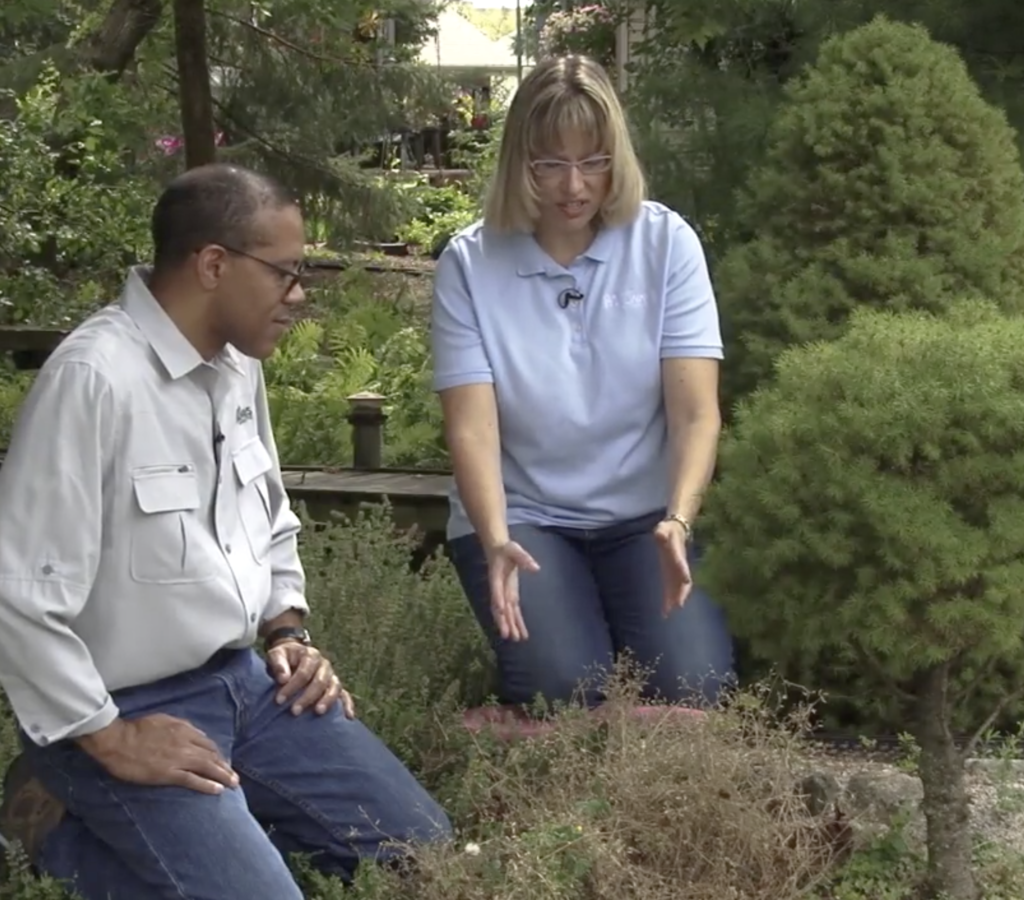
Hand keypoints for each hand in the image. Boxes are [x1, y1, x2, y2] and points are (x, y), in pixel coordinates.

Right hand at [76, 714, 238, 795]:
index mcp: (184, 729)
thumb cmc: (136, 729)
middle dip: (224, 766)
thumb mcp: (163, 720)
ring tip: (233, 784)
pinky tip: (218, 790)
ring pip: (207, 767)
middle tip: (234, 777)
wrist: (117, 740)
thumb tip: (194, 734)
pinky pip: (192, 780)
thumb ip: (180, 726)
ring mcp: (178, 759)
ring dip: (223, 776)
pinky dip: (207, 785)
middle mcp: (186, 743)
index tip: (222, 761)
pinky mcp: (168, 773)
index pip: (207, 743)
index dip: (217, 753)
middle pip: (211, 755)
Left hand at [266, 640, 354, 718]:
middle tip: (294, 711)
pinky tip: (348, 717)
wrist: (292, 657)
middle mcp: (324, 665)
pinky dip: (347, 705)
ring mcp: (332, 676)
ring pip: (335, 688)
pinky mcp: (336, 686)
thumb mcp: (277, 654)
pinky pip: (345, 695)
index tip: (279, 700)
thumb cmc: (284, 658)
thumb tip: (283, 679)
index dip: (292, 686)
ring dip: (327, 700)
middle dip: (307, 697)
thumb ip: (278, 663)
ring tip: (318, 712)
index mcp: (311, 655)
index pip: (304, 672)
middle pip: (320, 681)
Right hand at [486, 540, 539, 641]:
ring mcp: (504, 593)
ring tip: (516, 639)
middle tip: (508, 635)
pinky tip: (518, 632)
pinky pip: (511, 610)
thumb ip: (524, 559)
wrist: (498, 550)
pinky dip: (515, 621)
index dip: (499, 600)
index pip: (497, 590)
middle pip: (500, 607)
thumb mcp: (516, 550)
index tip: (502, 611)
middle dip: (504, 621)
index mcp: (497, 577)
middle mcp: (499, 588)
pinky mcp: (509, 594)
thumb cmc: (506, 549)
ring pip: (506, 612)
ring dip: (509, 625)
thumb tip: (536, 568)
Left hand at [654, 519, 692, 616]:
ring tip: (668, 613)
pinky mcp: (672, 574)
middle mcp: (679, 565)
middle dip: (681, 593)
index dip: (683, 570)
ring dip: (675, 600)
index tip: (686, 579)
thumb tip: (659, 534)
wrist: (676, 531)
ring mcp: (676, 571)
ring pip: (678, 588)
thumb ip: (662, 532)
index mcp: (677, 553)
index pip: (680, 562)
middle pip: (683, 580)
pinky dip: (670, 599)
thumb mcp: (663, 529)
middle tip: (678, 606)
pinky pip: (672, 588)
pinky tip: (666, 610)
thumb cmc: (668, 530)